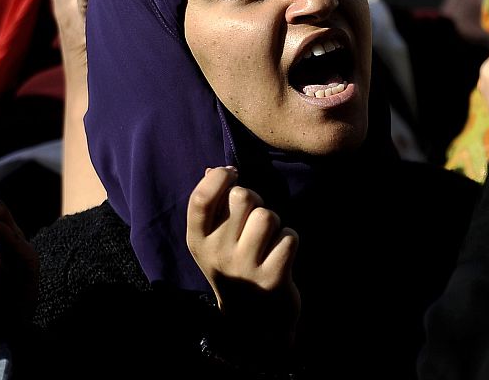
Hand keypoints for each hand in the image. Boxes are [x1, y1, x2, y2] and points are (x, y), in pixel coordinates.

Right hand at [186, 167, 298, 349]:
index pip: (201, 198)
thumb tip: (213, 170)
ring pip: (268, 216)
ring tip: (269, 237)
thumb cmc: (234, 265)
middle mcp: (218, 254)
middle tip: (254, 218)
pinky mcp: (272, 279)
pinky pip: (289, 238)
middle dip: (256, 200)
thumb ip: (212, 206)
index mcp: (198, 240)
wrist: (253, 319)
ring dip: (275, 222)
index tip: (232, 174)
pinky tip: (281, 254)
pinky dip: (290, 240)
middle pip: (243, 197)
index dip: (219, 178)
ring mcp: (244, 268)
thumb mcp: (213, 240)